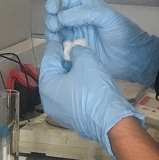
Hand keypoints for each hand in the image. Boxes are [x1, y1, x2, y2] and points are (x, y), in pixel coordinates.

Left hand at [39, 40, 143, 157]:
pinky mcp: (71, 119)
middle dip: (64, 60)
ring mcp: (59, 112)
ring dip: (70, 73)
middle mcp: (47, 100)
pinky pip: (69, 96)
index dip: (56, 46)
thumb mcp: (87, 62)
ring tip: (82, 63)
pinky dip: (75, 86)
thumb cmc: (95, 90)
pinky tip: (86, 80)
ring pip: (62, 85)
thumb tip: (74, 51)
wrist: (112, 122)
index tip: (62, 37)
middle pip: (54, 73)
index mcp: (47, 85)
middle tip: (75, 49)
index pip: (48, 58)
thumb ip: (77, 51)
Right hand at [45, 0, 158, 86]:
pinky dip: (55, 47)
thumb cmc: (122, 32)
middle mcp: (76, 20)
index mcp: (84, 7)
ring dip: (51, 33)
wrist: (132, 57)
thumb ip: (83, 13)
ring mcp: (74, 36)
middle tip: (56, 27)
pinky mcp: (74, 53)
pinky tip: (59, 49)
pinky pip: (59, 48)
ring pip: (54, 31)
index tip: (52, 10)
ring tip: (57, 38)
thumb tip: (60, 17)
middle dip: (51, 19)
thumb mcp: (106, 16)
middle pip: (55, 15)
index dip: (55, 2)